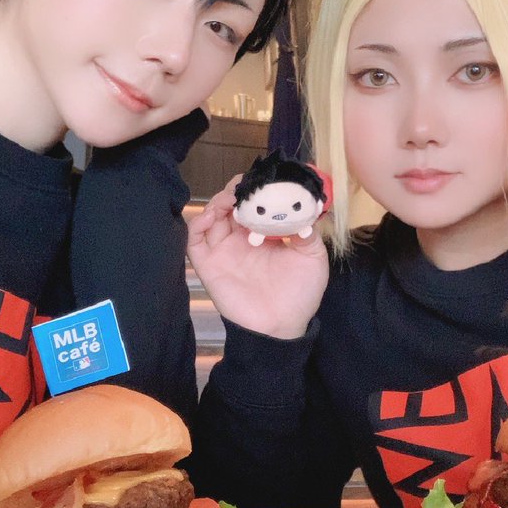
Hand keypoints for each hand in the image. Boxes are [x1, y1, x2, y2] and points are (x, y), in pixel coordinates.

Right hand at [187, 178, 329, 338]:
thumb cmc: (299, 294)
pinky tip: (213, 216)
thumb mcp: (313, 257)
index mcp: (266, 234)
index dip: (257, 189)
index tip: (263, 180)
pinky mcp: (208, 264)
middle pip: (231, 205)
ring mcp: (223, 250)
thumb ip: (309, 231)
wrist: (280, 326)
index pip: (256, 204)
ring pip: (212, 216)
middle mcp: (242, 239)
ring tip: (231, 199)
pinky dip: (199, 222)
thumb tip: (304, 206)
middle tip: (245, 186)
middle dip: (236, 191)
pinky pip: (194, 239)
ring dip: (218, 201)